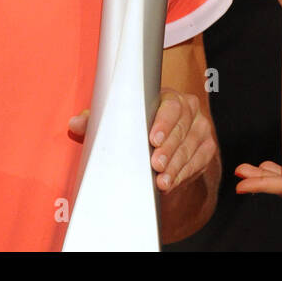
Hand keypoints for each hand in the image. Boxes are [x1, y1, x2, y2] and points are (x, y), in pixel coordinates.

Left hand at [68, 86, 215, 193]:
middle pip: (182, 130)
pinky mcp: (206, 149)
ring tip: (162, 180)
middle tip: (155, 164)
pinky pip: (198, 162)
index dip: (163, 122)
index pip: (171, 106)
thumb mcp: (117, 120)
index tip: (152, 139)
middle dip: (168, 150)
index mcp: (169, 97)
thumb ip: (96, 120)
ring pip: (190, 148)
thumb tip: (75, 124)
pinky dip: (183, 174)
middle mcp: (189, 110)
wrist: (163, 143)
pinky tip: (171, 183)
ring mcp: (200, 130)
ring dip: (176, 166)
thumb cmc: (138, 126)